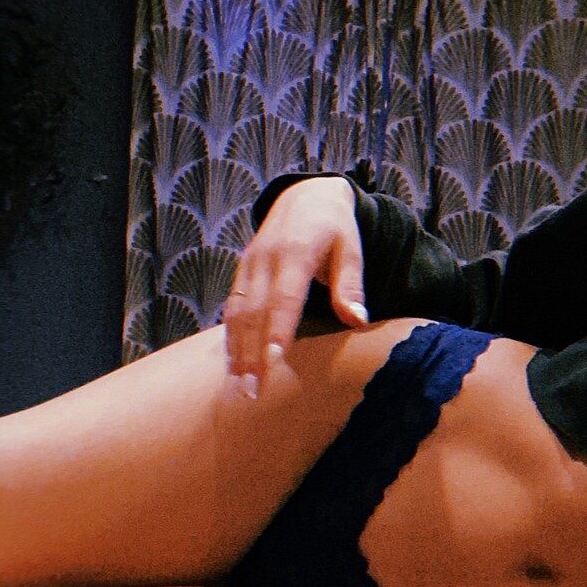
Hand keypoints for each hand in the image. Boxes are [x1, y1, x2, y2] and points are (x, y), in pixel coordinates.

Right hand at [223, 178, 367, 392]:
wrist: (304, 195)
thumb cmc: (335, 227)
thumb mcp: (350, 248)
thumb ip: (350, 285)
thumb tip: (357, 320)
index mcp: (296, 252)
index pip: (285, 298)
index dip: (278, 330)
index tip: (273, 361)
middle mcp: (266, 259)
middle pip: (254, 312)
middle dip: (251, 353)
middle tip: (253, 391)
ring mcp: (249, 264)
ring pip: (237, 312)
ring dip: (236, 351)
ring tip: (239, 386)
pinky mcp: (241, 270)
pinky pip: (231, 306)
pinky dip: (229, 336)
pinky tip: (232, 364)